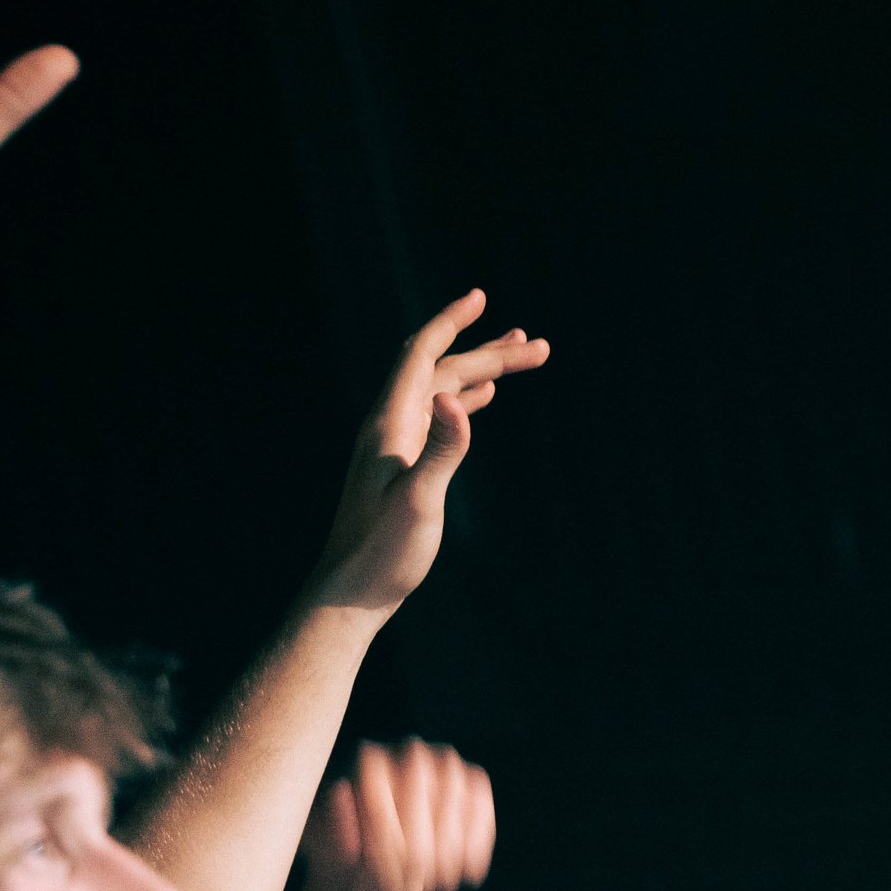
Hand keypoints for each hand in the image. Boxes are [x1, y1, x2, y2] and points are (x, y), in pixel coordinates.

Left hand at [303, 739, 496, 890]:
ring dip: (450, 844)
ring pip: (455, 793)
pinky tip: (468, 874)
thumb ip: (327, 821)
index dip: (383, 831)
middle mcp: (409, 752)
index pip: (380, 782)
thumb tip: (341, 792)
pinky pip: (480, 806)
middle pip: (421, 783)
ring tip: (437, 885)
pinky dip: (477, 842)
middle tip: (413, 882)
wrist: (380, 859)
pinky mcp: (472, 783)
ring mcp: (444, 765)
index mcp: (367, 760)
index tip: (380, 874)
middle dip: (420, 838)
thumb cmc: (342, 850)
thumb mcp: (320, 842)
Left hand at [310, 297, 551, 618]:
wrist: (352, 592)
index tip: (480, 297)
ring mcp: (397, 446)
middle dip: (489, 353)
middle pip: (443, 371)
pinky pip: (438, 418)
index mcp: (391, 423)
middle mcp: (391, 426)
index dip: (450, 322)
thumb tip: (458, 400)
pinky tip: (480, 400)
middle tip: (539, 347)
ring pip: (444, 393)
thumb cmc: (383, 552)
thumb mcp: (419, 501)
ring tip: (520, 358)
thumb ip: (442, 450)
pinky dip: (464, 400)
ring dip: (482, 373)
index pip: (423, 355)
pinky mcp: (404, 468)